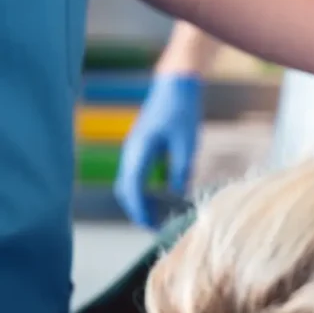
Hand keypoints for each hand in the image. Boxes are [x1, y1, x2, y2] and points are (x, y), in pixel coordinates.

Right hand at [115, 74, 202, 228]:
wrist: (177, 86)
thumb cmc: (183, 111)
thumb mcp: (188, 142)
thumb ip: (181, 168)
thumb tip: (178, 192)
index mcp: (140, 150)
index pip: (132, 188)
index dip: (140, 210)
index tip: (151, 226)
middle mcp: (132, 151)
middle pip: (125, 189)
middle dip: (136, 210)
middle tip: (153, 227)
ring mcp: (134, 148)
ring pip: (128, 182)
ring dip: (138, 201)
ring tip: (155, 217)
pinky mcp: (141, 147)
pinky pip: (135, 174)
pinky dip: (142, 189)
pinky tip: (158, 197)